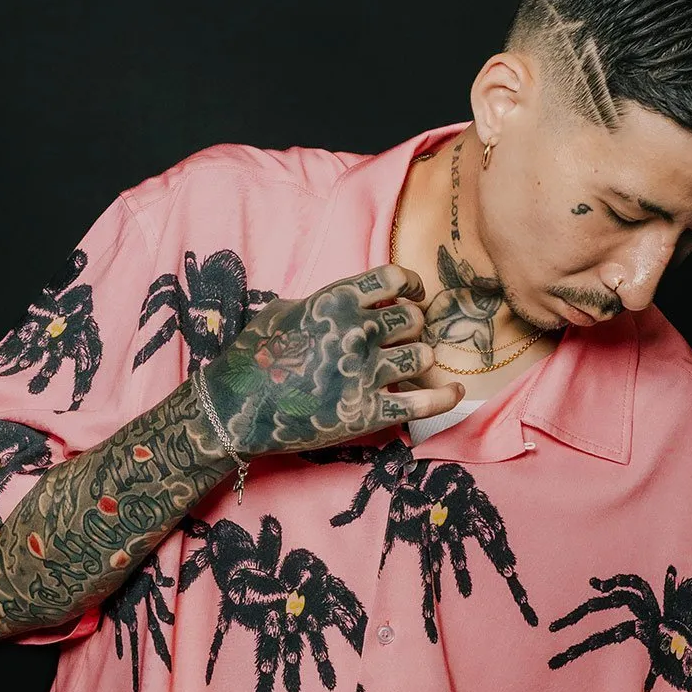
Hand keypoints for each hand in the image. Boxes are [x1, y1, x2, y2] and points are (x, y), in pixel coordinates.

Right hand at [201, 264, 462, 454]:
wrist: (237, 409)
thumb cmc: (253, 358)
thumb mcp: (282, 311)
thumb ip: (320, 302)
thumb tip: (343, 301)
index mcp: (336, 301)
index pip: (394, 279)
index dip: (410, 285)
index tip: (412, 294)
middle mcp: (357, 332)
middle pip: (412, 318)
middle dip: (413, 324)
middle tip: (406, 335)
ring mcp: (366, 373)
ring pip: (422, 355)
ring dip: (421, 357)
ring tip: (412, 363)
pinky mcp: (370, 412)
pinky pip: (425, 402)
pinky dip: (445, 397)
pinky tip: (454, 392)